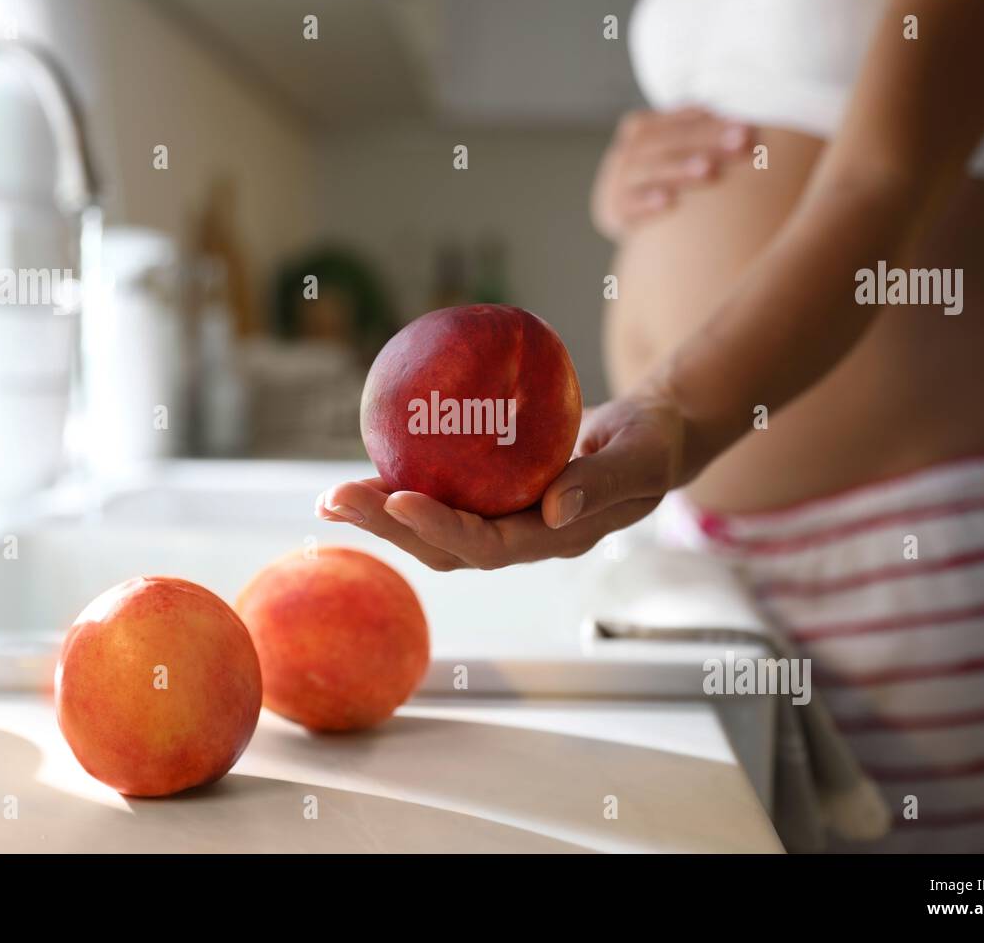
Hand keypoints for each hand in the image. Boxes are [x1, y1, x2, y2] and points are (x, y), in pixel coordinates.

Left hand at [316, 394, 685, 570]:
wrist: (652, 437)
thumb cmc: (653, 444)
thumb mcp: (641, 459)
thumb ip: (601, 483)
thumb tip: (552, 508)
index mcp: (554, 538)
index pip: (487, 545)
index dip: (440, 529)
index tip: (398, 500)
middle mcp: (520, 536)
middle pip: (442, 546)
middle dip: (385, 528)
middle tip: (334, 499)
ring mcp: (504, 518)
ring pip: (432, 525)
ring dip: (380, 512)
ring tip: (331, 495)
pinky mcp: (493, 493)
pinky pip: (442, 490)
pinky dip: (403, 478)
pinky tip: (371, 456)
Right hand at [591, 107, 752, 239]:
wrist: (624, 217)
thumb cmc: (663, 182)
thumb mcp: (676, 154)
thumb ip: (699, 136)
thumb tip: (750, 122)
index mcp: (645, 128)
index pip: (682, 120)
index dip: (714, 121)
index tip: (748, 127)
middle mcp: (628, 151)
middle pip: (669, 141)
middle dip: (706, 141)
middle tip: (741, 144)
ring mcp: (617, 181)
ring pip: (649, 169)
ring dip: (679, 168)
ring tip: (709, 170)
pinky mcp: (612, 211)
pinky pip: (627, 205)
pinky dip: (646, 203)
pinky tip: (667, 202)